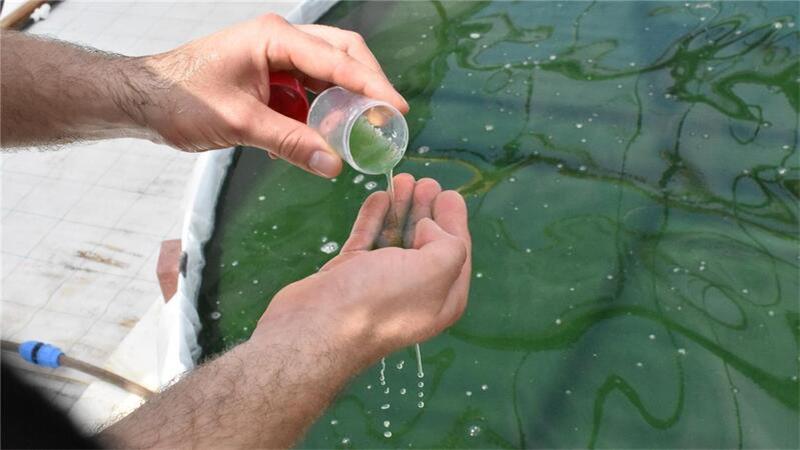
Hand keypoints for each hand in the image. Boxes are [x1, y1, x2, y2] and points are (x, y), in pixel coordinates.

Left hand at [137, 15, 407, 177]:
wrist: (142, 99)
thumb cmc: (179, 99)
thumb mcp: (240, 123)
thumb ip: (289, 142)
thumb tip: (333, 165)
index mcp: (274, 37)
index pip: (338, 60)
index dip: (372, 86)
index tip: (397, 110)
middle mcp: (279, 40)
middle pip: (342, 54)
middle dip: (367, 85)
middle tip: (387, 117)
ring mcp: (275, 57)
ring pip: (327, 74)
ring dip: (345, 101)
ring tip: (363, 132)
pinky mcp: (269, 77)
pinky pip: (307, 92)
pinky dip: (320, 113)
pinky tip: (325, 137)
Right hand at [254, 174, 471, 364]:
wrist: (317, 326)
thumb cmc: (382, 299)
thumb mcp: (436, 269)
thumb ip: (448, 242)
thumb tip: (427, 227)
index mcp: (443, 298)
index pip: (456, 253)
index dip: (454, 221)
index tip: (449, 194)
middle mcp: (414, 292)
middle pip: (425, 242)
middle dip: (427, 210)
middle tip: (426, 182)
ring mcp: (379, 284)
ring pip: (395, 238)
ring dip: (401, 208)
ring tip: (403, 179)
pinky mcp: (349, 275)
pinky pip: (367, 240)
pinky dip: (374, 217)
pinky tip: (379, 197)